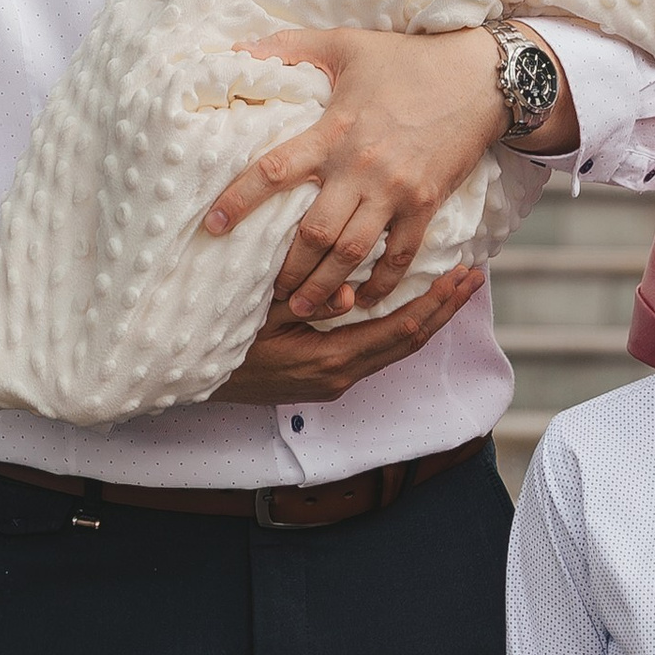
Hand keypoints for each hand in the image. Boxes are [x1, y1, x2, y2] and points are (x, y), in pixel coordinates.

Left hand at [203, 25, 500, 319]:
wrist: (479, 77)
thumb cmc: (408, 59)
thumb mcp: (346, 43)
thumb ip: (289, 45)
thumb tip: (238, 44)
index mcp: (333, 131)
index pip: (274, 170)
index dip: (240, 199)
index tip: (213, 225)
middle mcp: (361, 167)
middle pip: (313, 233)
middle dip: (286, 269)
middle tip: (266, 291)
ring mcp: (396, 190)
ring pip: (351, 253)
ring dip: (325, 286)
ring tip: (305, 308)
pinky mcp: (426, 204)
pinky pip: (401, 256)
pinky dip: (381, 283)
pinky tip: (365, 299)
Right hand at [209, 263, 481, 403]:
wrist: (180, 374)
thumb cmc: (217, 334)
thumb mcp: (259, 311)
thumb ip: (307, 300)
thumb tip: (353, 293)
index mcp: (329, 360)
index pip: (400, 330)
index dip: (436, 303)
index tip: (464, 273)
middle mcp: (338, 376)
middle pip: (407, 342)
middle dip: (443, 308)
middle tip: (474, 276)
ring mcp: (330, 381)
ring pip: (393, 348)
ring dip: (425, 316)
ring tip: (450, 286)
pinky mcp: (320, 377)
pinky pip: (374, 349)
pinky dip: (399, 324)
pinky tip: (405, 302)